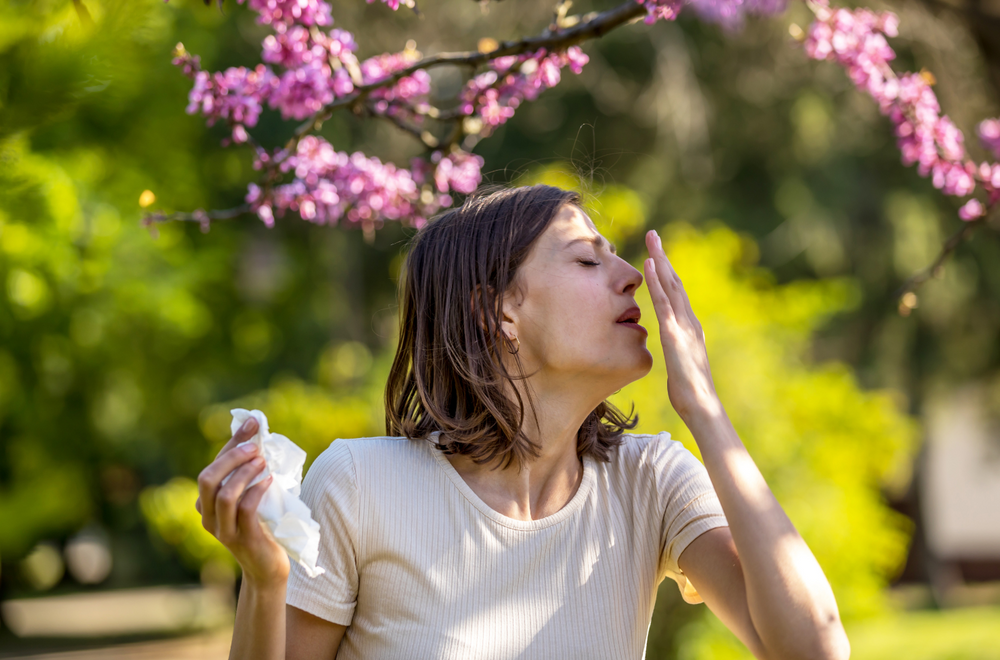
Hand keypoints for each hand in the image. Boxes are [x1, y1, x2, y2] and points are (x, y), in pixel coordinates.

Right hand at [195, 417, 289, 586]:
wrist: (266, 567)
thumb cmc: (261, 527)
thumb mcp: (251, 498)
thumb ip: (249, 474)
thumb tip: (258, 436)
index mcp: (205, 503)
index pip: (213, 466)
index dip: (232, 442)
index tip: (252, 422)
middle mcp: (207, 516)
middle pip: (207, 479)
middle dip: (232, 457)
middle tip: (256, 447)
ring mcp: (222, 530)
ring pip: (224, 495)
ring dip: (245, 474)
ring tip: (264, 462)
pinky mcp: (241, 539)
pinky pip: (245, 510)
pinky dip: (257, 491)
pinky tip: (269, 481)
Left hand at [643, 229, 721, 421]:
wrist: (701, 406)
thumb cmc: (690, 393)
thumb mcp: (680, 364)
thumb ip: (676, 350)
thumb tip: (670, 347)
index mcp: (690, 327)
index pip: (677, 294)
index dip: (667, 273)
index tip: (657, 255)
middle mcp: (689, 320)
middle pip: (675, 281)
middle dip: (664, 256)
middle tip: (654, 234)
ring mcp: (683, 325)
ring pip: (671, 285)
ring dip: (661, 259)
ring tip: (652, 238)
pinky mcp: (674, 333)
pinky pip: (663, 302)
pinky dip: (656, 281)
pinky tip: (649, 265)